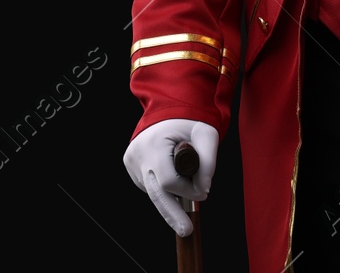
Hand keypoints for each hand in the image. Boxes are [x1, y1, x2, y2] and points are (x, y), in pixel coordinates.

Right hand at [123, 118, 218, 236]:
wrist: (167, 109)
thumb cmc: (189, 121)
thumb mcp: (207, 134)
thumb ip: (208, 162)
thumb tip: (204, 190)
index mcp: (155, 144)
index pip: (169, 181)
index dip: (188, 190)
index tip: (203, 192)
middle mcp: (139, 154)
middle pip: (156, 194)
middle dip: (172, 215)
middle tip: (186, 230)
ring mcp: (132, 161)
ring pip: (153, 190)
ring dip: (170, 196)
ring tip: (185, 188)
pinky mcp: (130, 165)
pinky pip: (149, 183)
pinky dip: (162, 185)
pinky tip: (170, 174)